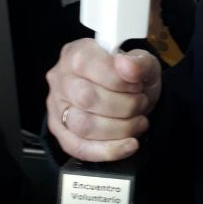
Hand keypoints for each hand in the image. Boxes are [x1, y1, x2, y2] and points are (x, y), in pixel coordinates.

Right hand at [46, 38, 161, 161]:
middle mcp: (61, 78)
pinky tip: (129, 144)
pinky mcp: (61, 132)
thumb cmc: (132, 77)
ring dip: (120, 128)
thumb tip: (126, 65)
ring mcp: (57, 107)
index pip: (87, 65)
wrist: (133, 96)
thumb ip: (139, 62)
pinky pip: (79, 148)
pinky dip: (109, 150)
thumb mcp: (145, 64)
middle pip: (86, 98)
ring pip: (83, 126)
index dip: (118, 80)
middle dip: (124, 105)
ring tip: (138, 120)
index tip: (138, 85)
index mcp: (77, 53)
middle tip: (141, 103)